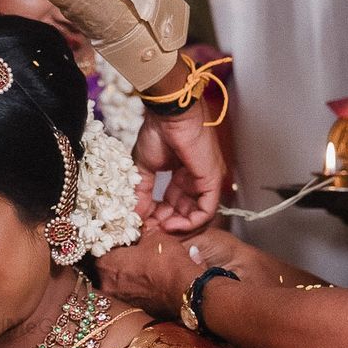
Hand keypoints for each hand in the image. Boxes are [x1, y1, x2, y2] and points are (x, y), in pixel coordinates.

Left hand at [97, 226, 280, 316]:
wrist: (187, 290)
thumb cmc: (168, 262)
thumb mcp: (155, 237)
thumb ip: (141, 235)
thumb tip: (140, 234)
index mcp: (106, 265)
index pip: (98, 249)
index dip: (109, 241)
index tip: (119, 237)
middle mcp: (107, 286)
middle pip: (106, 267)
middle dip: (117, 258)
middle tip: (129, 249)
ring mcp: (120, 300)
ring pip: (118, 281)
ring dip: (126, 273)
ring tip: (142, 264)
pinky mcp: (135, 310)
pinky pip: (130, 293)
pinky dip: (136, 286)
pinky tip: (149, 278)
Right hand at [133, 101, 223, 231]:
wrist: (169, 115)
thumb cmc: (158, 132)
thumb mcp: (144, 168)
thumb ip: (141, 193)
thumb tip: (134, 215)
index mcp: (181, 175)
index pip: (171, 206)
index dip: (155, 218)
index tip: (141, 225)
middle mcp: (196, 181)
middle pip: (183, 213)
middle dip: (164, 225)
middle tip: (147, 232)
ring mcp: (206, 182)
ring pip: (195, 217)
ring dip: (175, 228)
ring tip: (158, 229)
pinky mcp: (212, 182)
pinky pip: (205, 212)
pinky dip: (187, 223)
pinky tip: (170, 225)